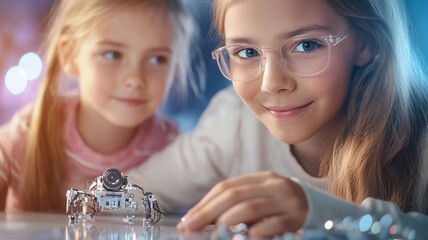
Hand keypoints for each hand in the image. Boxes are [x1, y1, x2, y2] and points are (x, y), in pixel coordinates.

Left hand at [177, 171, 307, 237]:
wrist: (323, 209)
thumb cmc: (284, 208)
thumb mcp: (263, 199)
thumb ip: (238, 205)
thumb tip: (202, 221)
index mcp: (261, 178)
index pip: (226, 187)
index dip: (204, 203)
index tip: (187, 220)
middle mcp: (273, 185)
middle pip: (234, 195)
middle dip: (208, 212)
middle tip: (190, 227)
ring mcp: (287, 199)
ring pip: (251, 207)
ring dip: (227, 221)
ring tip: (212, 233)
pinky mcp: (298, 216)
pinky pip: (274, 223)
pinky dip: (258, 230)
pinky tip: (247, 237)